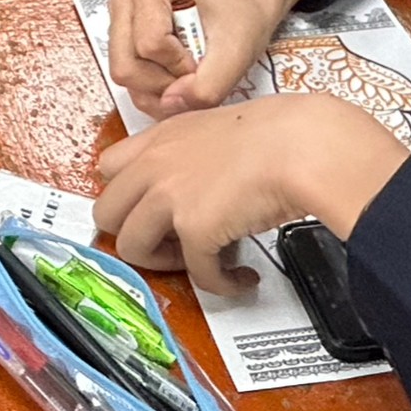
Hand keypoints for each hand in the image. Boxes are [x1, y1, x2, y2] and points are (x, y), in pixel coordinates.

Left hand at [96, 94, 410, 292]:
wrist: (304, 145)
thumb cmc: (279, 132)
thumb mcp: (218, 126)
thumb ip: (193, 151)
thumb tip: (197, 180)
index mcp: (161, 138)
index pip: (108, 168)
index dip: (125, 195)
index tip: (147, 210)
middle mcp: (155, 166)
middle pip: (106, 213)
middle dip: (136, 234)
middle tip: (169, 241)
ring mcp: (170, 198)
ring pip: (132, 248)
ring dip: (166, 263)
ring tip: (199, 260)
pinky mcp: (195, 230)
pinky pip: (197, 276)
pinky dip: (221, 284)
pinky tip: (241, 277)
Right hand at [105, 0, 283, 118]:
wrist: (238, 19)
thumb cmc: (236, 24)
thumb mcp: (235, 55)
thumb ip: (208, 85)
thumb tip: (170, 103)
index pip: (150, 45)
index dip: (180, 64)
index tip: (203, 56)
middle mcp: (124, 4)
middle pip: (127, 68)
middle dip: (167, 83)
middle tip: (196, 71)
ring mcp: (118, 29)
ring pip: (128, 84)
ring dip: (164, 92)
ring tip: (190, 73)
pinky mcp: (121, 52)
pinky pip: (133, 91)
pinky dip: (160, 95)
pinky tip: (179, 79)